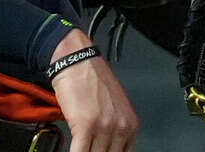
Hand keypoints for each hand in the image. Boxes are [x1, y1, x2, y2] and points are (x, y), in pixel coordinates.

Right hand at [49, 29, 138, 151]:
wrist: (77, 62)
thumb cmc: (93, 81)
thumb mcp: (114, 108)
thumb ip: (115, 130)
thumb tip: (109, 148)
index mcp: (130, 125)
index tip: (101, 151)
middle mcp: (121, 127)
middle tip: (90, 150)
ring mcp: (105, 127)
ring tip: (80, 150)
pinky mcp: (86, 125)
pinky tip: (73, 151)